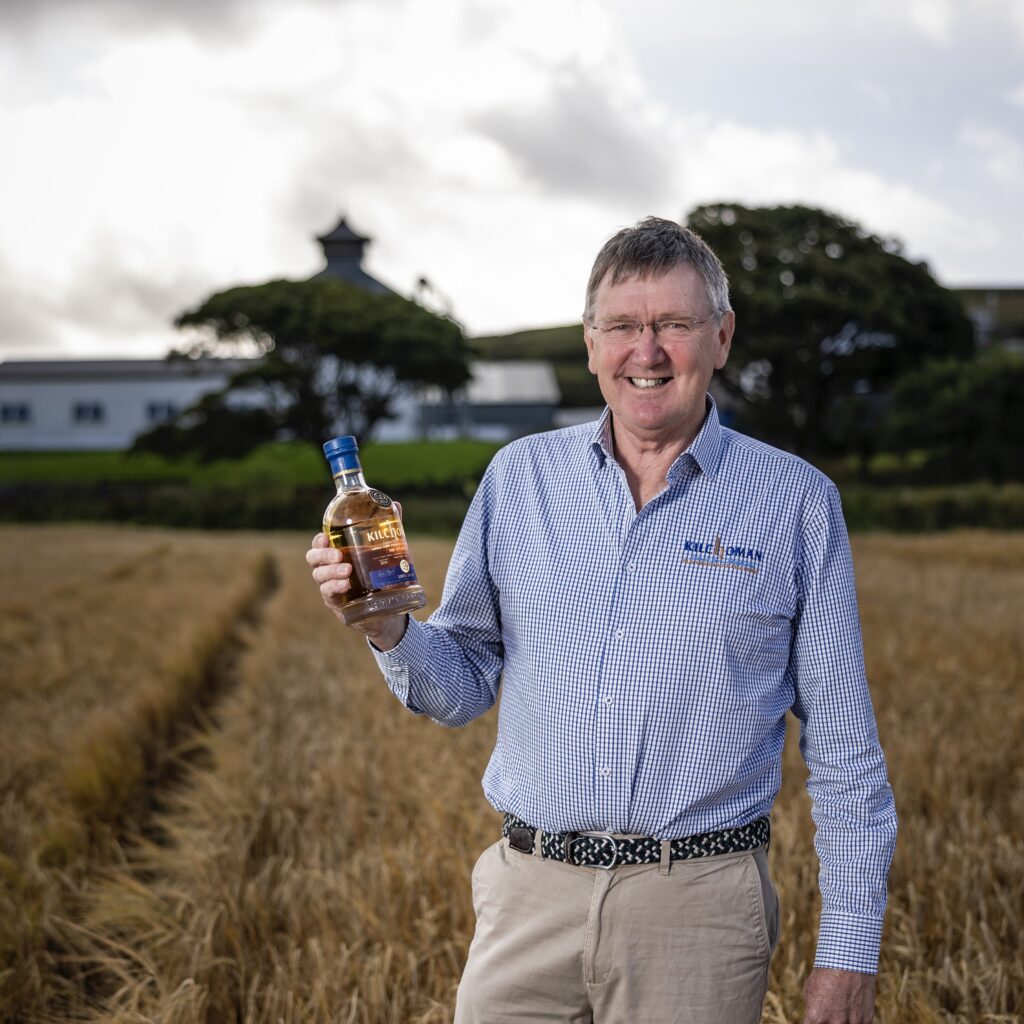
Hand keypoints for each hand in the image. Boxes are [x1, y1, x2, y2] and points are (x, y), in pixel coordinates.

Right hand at [305, 532, 407, 649]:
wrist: (388, 608)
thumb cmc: (381, 575)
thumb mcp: (386, 551)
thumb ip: (389, 529)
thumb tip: (396, 504)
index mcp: (337, 554)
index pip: (319, 544)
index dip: (318, 541)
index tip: (326, 537)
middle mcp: (329, 569)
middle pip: (313, 559)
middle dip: (323, 555)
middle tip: (339, 555)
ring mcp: (330, 586)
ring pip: (320, 576)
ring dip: (332, 572)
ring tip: (348, 571)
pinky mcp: (336, 603)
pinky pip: (328, 594)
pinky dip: (335, 588)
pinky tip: (346, 585)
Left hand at [802, 967, 874, 1023]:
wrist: (848, 961)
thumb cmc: (825, 974)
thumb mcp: (810, 990)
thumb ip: (812, 1009)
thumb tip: (813, 1020)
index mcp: (816, 1017)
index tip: (814, 1021)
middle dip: (827, 1022)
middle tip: (829, 1014)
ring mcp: (852, 1023)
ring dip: (843, 1021)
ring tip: (841, 1009)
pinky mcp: (866, 1020)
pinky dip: (856, 1020)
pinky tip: (853, 1010)